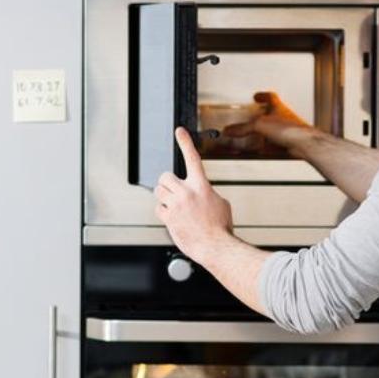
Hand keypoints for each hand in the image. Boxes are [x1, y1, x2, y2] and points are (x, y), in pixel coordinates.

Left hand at [155, 127, 234, 260]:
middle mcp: (187, 192)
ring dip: (164, 197)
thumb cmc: (220, 228)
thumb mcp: (221, 203)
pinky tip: (174, 218)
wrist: (216, 246)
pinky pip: (158, 208)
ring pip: (158, 191)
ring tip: (175, 206)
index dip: (185, 142)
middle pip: (165, 177)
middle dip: (168, 184)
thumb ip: (206, 193)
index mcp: (202, 186)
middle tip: (174, 192)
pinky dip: (163, 212)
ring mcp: (176, 205)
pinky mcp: (168, 217)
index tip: (179, 131)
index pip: (193, 158)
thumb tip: (200, 194)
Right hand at [223, 91, 319, 157]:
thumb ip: (243, 128)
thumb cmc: (289, 129)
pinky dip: (269, 147)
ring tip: (255, 138)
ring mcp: (288, 130)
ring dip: (265, 133)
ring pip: (275, 130)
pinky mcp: (289, 143)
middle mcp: (284, 117)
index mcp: (278, 107)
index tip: (257, 96)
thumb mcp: (260, 125)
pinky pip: (276, 143)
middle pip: (273, 113)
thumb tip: (230, 130)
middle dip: (263, 115)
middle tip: (254, 117)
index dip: (263, 96)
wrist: (304, 144)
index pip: (271, 97)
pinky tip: (263, 151)